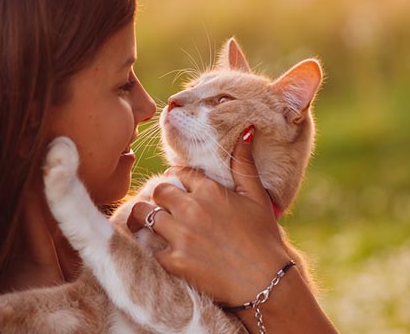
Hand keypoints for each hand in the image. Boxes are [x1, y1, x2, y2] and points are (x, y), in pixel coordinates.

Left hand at [126, 125, 291, 305]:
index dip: (178, 178)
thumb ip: (244, 163)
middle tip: (165, 206)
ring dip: (146, 218)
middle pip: (158, 191)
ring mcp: (180, 236)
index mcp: (210, 190)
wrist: (265, 281)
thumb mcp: (257, 196)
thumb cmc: (264, 238)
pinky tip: (160, 250)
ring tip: (151, 223)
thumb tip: (245, 129)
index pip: (179, 173)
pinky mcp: (174, 261)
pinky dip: (153, 248)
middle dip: (160, 197)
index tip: (180, 186)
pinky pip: (150, 248)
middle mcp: (191, 209)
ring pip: (145, 215)